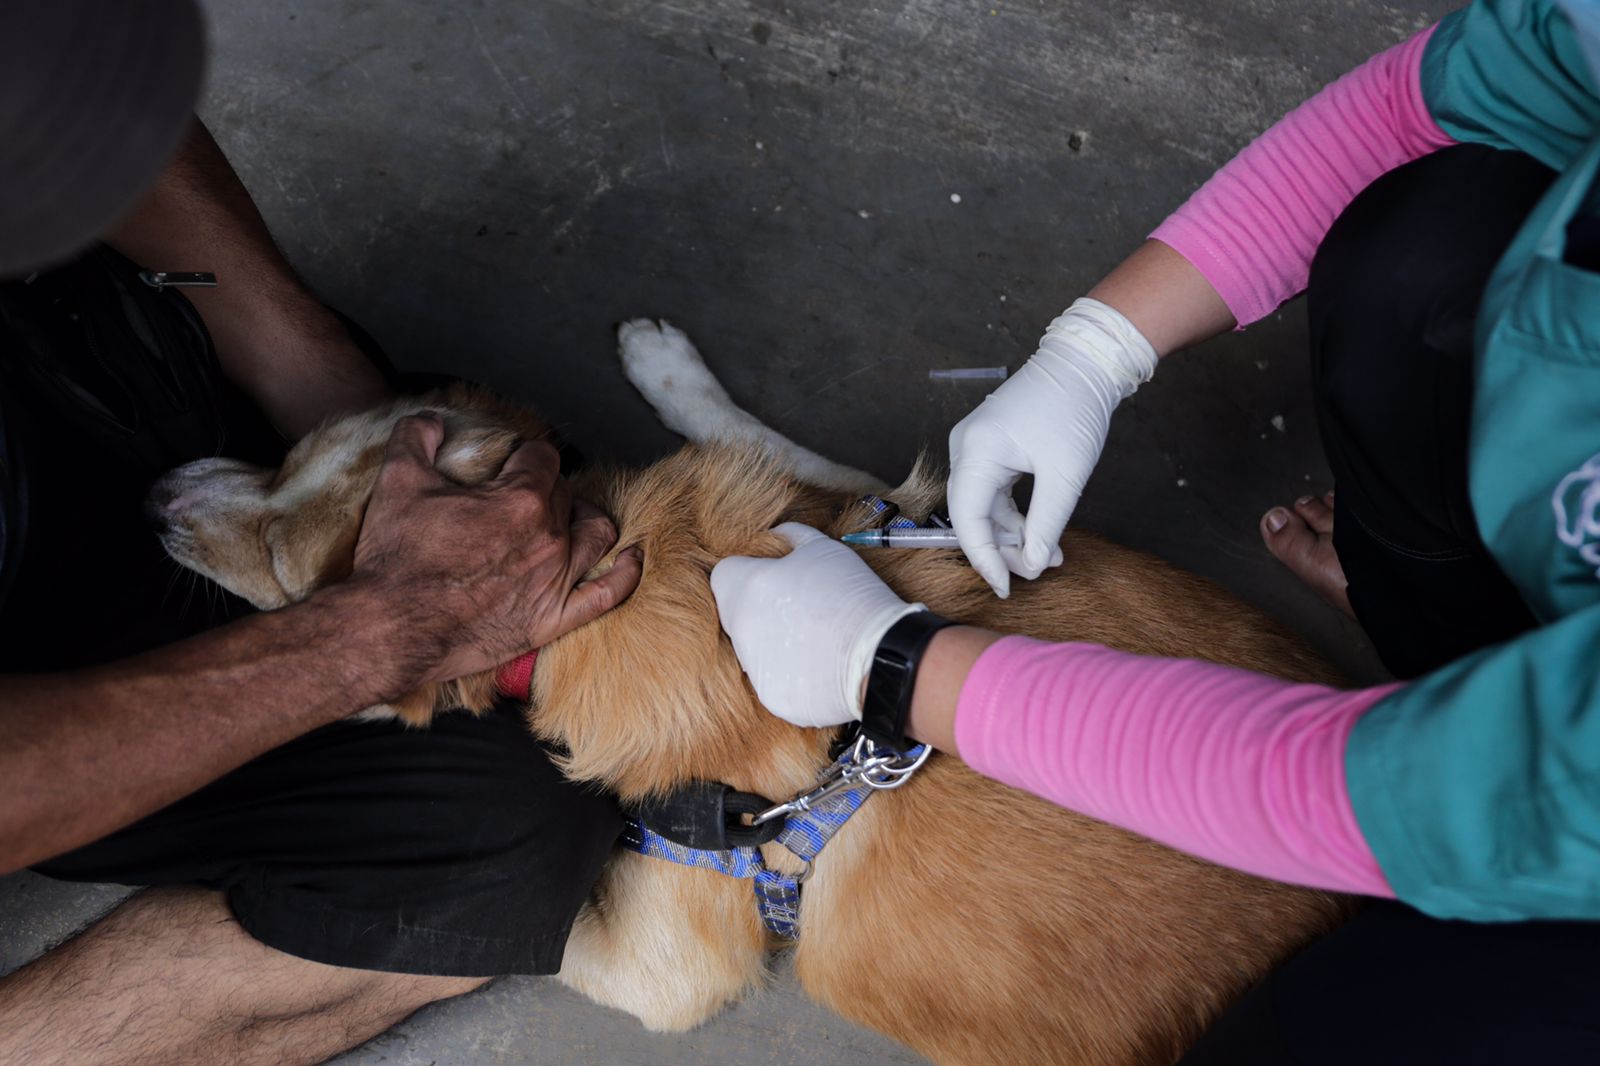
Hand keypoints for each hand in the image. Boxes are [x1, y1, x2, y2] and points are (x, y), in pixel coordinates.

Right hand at [349, 413, 642, 686]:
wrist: (389, 629)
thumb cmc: (395, 558)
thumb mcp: (397, 481)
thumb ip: (418, 437)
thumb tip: (432, 419)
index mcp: (521, 498)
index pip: (543, 457)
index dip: (524, 456)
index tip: (507, 465)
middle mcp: (549, 536)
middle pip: (565, 493)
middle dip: (543, 487)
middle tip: (514, 497)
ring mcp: (555, 580)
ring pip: (598, 534)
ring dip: (584, 519)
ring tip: (566, 518)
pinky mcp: (553, 619)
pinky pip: (608, 595)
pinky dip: (625, 573)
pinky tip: (630, 559)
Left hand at [711, 523, 920, 727]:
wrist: (880, 654)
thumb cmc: (852, 595)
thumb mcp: (824, 549)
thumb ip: (792, 536)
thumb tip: (777, 535)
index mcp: (747, 587)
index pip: (724, 575)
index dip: (748, 573)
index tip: (774, 579)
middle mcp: (741, 629)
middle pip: (735, 614)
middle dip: (759, 609)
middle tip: (799, 609)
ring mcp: (752, 666)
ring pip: (751, 649)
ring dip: (772, 642)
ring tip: (813, 638)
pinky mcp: (770, 695)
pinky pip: (771, 678)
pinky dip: (789, 673)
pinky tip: (818, 665)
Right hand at [947, 297, 1156, 596]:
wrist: (1085, 364)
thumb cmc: (1074, 409)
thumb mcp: (1065, 476)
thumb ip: (1045, 525)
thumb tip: (1031, 565)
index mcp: (976, 451)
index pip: (967, 520)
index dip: (985, 559)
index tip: (1005, 588)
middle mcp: (966, 449)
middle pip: (972, 516)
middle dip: (1003, 550)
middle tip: (1036, 573)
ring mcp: (977, 447)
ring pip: (984, 507)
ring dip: (1013, 535)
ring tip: (1049, 556)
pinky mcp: (992, 448)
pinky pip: (994, 493)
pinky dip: (1015, 516)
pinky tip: (1041, 535)